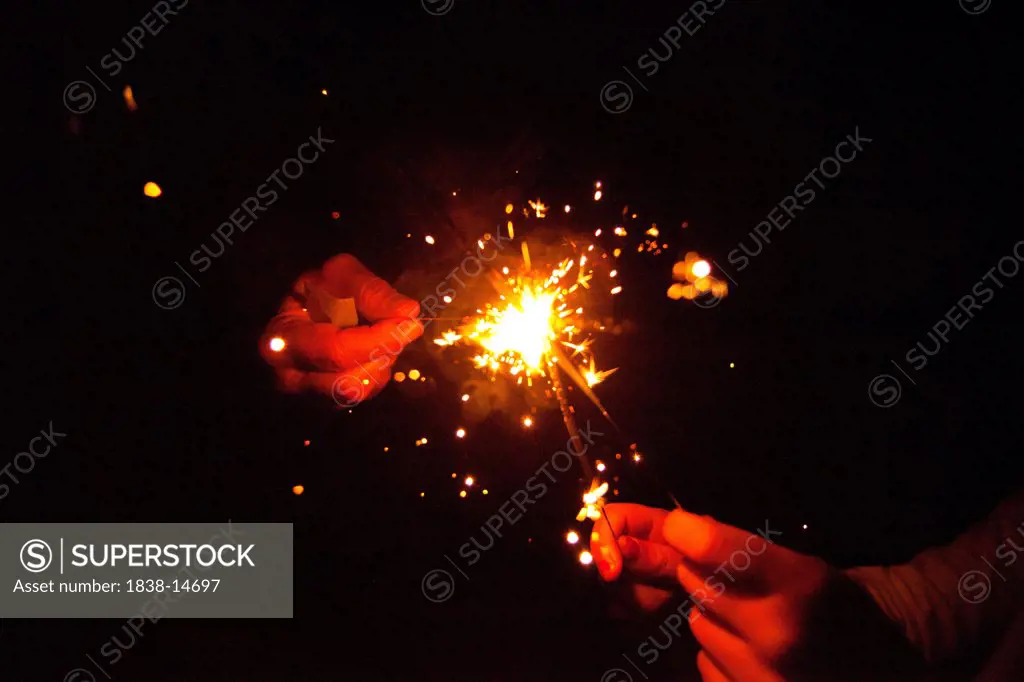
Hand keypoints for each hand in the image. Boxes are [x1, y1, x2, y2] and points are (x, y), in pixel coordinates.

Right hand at [260, 254, 421, 405]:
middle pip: (351, 380)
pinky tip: (375, 348)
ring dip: (382, 361)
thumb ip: (370, 291)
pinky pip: (367, 392)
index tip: (411, 324)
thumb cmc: (322, 290)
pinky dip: (379, 369)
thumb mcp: (341, 275)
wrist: (311, 308)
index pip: (336, 350)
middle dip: (383, 351)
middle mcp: (290, 377)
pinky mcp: (331, 402)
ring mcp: (310, 395)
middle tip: (406, 327)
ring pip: (363, 389)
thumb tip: (408, 312)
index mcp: (282, 341)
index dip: (377, 339)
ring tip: (381, 333)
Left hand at [594, 504, 920, 680]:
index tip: (682, 528)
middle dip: (704, 573)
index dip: (686, 531)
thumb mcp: (804, 567)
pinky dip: (720, 654)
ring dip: (712, 617)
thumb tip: (679, 529)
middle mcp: (777, 636)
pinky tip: (754, 654)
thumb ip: (741, 550)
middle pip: (695, 584)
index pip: (710, 547)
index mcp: (798, 587)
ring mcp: (762, 677)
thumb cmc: (839, 608)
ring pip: (697, 625)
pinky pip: (706, 663)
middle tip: (735, 578)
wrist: (882, 668)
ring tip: (752, 622)